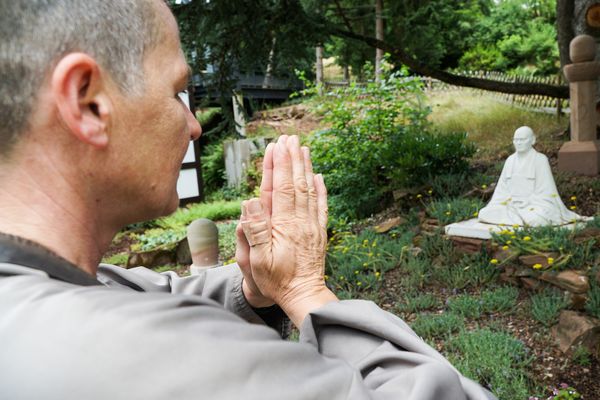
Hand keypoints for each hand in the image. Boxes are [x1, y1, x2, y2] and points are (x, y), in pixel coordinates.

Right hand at [240, 135, 336, 326]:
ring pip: (310, 190)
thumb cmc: (277, 280)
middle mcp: (301, 221)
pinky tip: (319, 176)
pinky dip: (321, 188)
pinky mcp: (320, 232)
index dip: (278, 166)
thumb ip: (255, 230)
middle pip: (297, 183)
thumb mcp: (258, 260)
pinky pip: (321, 205)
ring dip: (306, 167)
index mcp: (285, 225)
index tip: (276, 146)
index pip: (280, 188)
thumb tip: (250, 202)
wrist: (304, 296)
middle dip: (293, 159)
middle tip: (290, 138)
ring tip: (303, 148)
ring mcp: (313, 226)